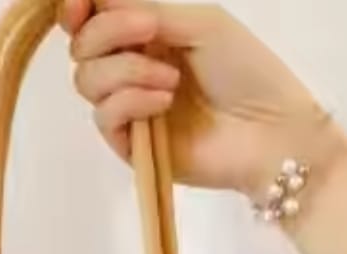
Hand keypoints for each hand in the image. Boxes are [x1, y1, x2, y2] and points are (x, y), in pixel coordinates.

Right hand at [60, 0, 335, 200]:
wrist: (268, 132)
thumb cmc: (246, 71)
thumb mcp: (200, 24)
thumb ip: (146, 9)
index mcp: (146, 36)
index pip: (93, 21)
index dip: (77, 8)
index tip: (81, 5)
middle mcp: (131, 70)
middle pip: (81, 49)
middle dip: (107, 33)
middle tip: (149, 30)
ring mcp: (129, 110)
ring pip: (87, 81)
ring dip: (127, 70)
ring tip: (172, 80)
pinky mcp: (130, 146)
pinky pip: (105, 117)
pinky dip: (131, 102)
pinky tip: (165, 102)